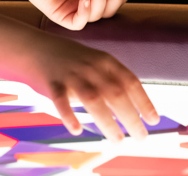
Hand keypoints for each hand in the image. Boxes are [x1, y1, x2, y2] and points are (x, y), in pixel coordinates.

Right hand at [20, 33, 159, 141]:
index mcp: (105, 61)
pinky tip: (77, 129)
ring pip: (93, 99)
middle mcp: (90, 66)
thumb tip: (132, 109)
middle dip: (131, 117)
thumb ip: (110, 81)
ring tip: (117, 140)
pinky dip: (70, 116)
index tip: (154, 121)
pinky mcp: (51, 83)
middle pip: (116, 93)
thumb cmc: (68, 61)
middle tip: (140, 137)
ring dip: (108, 122)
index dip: (144, 102)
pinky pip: (61, 101)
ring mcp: (71, 74)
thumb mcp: (94, 63)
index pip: (130, 81)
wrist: (33, 48)